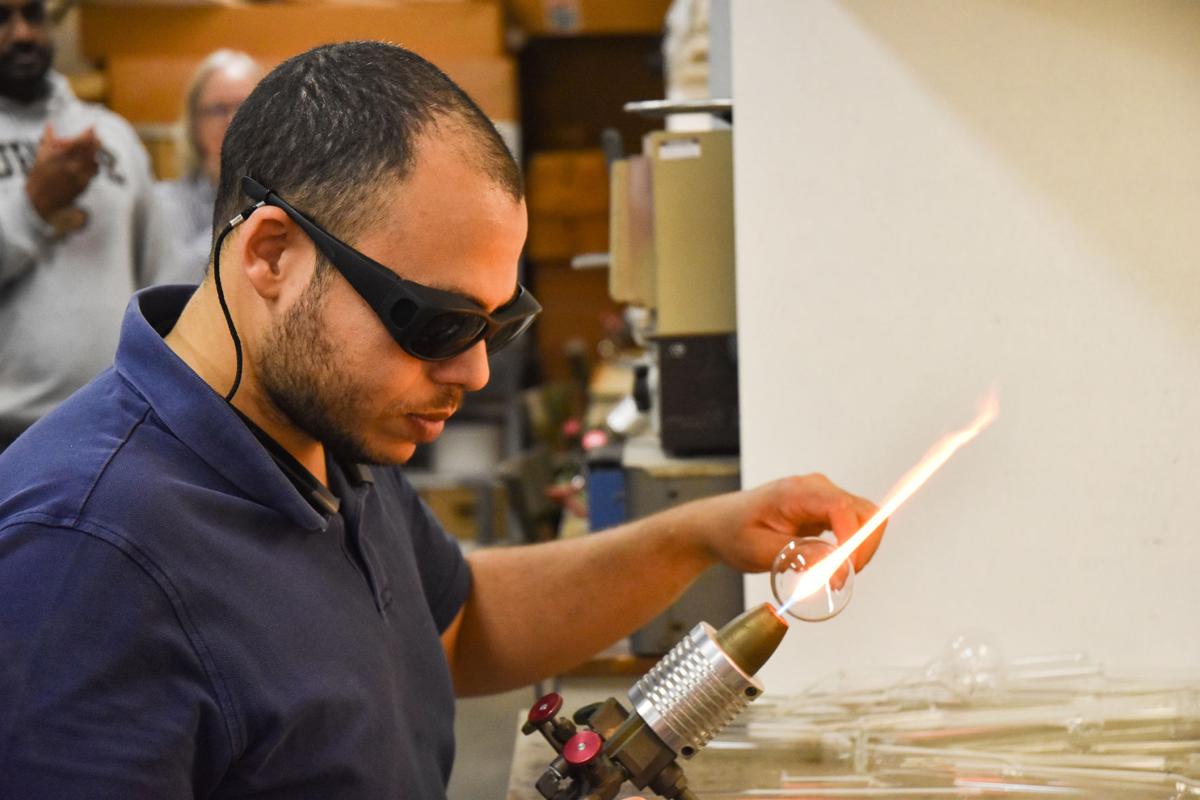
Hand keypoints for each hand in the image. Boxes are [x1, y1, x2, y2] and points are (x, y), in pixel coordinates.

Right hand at [25, 123, 100, 221]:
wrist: (40, 200)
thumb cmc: (38, 177)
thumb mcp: (41, 156)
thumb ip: (48, 139)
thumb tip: (50, 124)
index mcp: (61, 157)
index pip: (81, 142)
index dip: (89, 134)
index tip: (92, 127)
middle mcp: (73, 167)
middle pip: (92, 151)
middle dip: (96, 142)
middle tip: (96, 137)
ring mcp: (80, 178)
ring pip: (95, 162)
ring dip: (95, 154)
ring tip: (93, 149)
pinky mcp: (84, 186)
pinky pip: (93, 173)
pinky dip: (93, 166)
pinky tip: (90, 163)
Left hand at [685, 473, 884, 575]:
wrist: (719, 525)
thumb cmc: (733, 532)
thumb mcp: (759, 550)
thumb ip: (798, 556)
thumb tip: (834, 566)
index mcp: (796, 492)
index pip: (842, 508)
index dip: (852, 540)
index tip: (846, 570)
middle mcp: (814, 488)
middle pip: (864, 512)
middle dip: (863, 547)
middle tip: (843, 577)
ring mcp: (821, 497)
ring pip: (864, 519)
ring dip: (861, 548)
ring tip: (838, 574)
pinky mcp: (823, 509)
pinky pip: (853, 524)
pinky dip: (853, 546)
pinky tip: (837, 565)